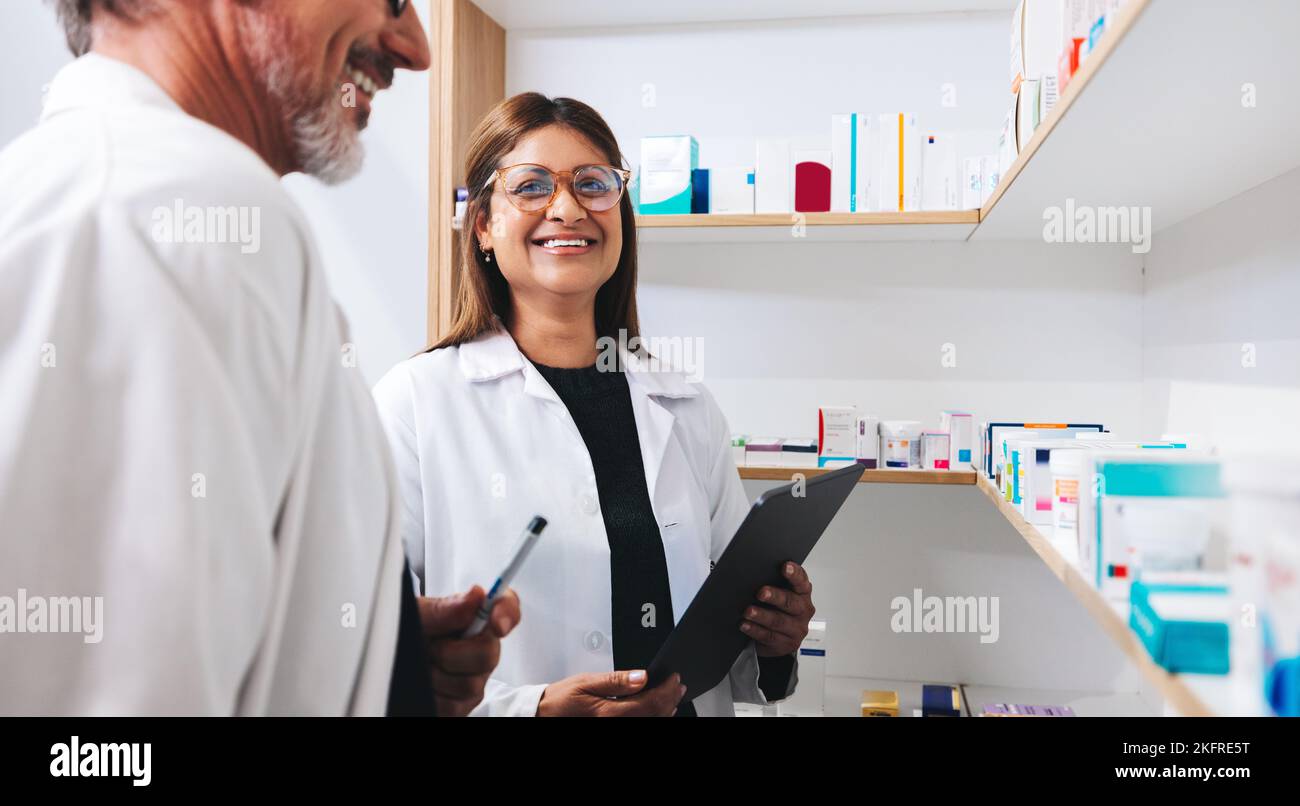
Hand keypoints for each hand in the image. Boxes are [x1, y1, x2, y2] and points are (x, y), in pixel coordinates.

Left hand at [417, 585, 520, 716]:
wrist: (386, 661)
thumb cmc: (404, 632)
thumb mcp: (416, 614)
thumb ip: (445, 608)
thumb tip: (476, 596)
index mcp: (474, 616)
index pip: (507, 607)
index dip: (507, 614)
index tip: (495, 622)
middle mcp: (481, 645)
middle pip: (489, 653)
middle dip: (452, 652)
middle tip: (430, 645)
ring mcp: (475, 676)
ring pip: (471, 685)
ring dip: (437, 676)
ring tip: (423, 663)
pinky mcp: (463, 703)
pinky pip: (456, 706)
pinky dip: (433, 696)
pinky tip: (425, 683)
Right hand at [536, 670, 684, 716]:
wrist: (543, 716)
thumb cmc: (560, 701)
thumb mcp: (586, 682)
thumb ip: (615, 680)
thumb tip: (641, 676)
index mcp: (609, 713)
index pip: (650, 703)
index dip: (667, 690)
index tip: (674, 678)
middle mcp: (615, 727)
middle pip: (654, 716)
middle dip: (670, 699)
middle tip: (678, 685)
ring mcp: (616, 731)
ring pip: (650, 724)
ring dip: (664, 710)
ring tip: (671, 696)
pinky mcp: (613, 730)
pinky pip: (640, 726)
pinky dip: (652, 718)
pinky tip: (655, 711)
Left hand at [741, 561, 813, 657]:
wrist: (782, 639)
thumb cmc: (778, 609)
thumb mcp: (780, 594)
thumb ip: (773, 584)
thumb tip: (752, 574)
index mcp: (802, 593)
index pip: (801, 581)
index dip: (794, 574)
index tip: (785, 566)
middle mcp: (803, 610)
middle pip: (790, 602)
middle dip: (775, 596)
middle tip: (761, 592)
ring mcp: (797, 628)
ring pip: (778, 621)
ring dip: (762, 616)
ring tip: (748, 611)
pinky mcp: (787, 644)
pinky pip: (769, 636)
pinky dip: (755, 630)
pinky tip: (745, 625)